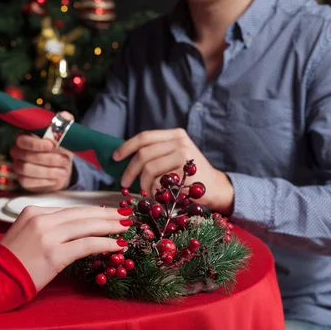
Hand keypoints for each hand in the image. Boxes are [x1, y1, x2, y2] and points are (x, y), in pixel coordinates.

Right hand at [0, 206, 129, 290]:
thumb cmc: (11, 260)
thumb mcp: (25, 233)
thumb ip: (46, 226)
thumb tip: (75, 228)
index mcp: (34, 211)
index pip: (70, 209)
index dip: (92, 211)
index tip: (108, 212)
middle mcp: (41, 220)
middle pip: (82, 214)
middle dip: (107, 214)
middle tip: (125, 214)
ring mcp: (48, 236)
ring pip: (87, 226)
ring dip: (111, 226)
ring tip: (126, 227)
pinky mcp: (54, 255)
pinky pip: (86, 245)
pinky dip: (105, 243)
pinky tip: (117, 244)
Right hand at [9, 111, 74, 192]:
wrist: (61, 168)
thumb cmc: (60, 148)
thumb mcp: (64, 135)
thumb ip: (64, 124)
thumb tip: (65, 116)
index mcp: (25, 137)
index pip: (23, 140)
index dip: (36, 143)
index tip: (52, 144)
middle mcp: (18, 151)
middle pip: (26, 156)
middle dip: (48, 159)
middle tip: (65, 160)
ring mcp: (18, 166)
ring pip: (27, 169)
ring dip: (48, 171)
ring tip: (64, 171)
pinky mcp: (23, 180)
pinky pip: (28, 182)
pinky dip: (44, 181)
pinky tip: (55, 178)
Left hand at [112, 128, 233, 213]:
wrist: (215, 188)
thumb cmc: (188, 176)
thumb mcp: (173, 157)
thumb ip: (154, 154)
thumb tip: (122, 158)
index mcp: (174, 135)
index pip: (144, 137)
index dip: (126, 147)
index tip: (115, 158)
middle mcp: (179, 141)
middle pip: (143, 153)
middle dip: (129, 170)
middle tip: (124, 183)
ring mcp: (183, 154)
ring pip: (149, 168)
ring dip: (142, 183)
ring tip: (145, 191)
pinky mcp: (185, 170)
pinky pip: (158, 181)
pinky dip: (153, 190)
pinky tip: (159, 194)